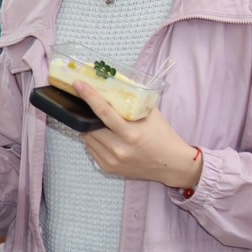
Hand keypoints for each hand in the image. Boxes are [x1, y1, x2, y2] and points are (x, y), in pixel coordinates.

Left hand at [71, 80, 200, 187]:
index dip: (89, 97)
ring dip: (86, 126)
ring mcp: (112, 161)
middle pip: (89, 126)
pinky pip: (91, 149)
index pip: (103, 112)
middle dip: (84, 112)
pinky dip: (92, 139)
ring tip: (93, 119)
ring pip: (87, 138)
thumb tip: (114, 83)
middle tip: (82, 101)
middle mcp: (119, 149)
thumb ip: (133, 99)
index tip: (78, 85)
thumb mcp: (151, 114)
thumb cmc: (163, 136)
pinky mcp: (108, 168)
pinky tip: (100, 134)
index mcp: (131, 134)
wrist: (172, 165)